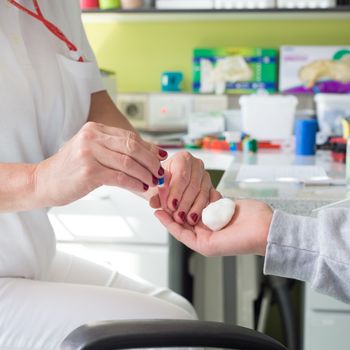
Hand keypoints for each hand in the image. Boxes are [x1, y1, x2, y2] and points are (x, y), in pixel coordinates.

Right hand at [33, 122, 166, 206]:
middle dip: (151, 161)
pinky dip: (135, 183)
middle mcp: (92, 136)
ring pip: (129, 162)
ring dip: (146, 174)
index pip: (130, 136)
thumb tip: (148, 155)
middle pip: (133, 147)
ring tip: (154, 182)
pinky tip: (142, 188)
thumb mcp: (92, 151)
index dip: (149, 148)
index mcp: (95, 129)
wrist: (43, 181)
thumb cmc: (71, 169)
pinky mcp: (89, 171)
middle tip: (161, 172)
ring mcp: (89, 153)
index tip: (161, 157)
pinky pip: (120, 177)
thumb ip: (116, 150)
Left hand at [150, 151, 220, 225]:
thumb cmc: (162, 184)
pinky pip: (211, 199)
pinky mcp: (212, 187)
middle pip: (194, 185)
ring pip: (203, 193)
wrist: (169, 188)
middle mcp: (197, 165)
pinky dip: (205, 208)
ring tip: (186, 220)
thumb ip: (156, 195)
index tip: (171, 205)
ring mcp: (206, 176)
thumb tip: (154, 203)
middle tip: (178, 216)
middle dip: (185, 203)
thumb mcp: (155, 188)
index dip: (176, 192)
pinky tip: (198, 217)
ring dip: (195, 208)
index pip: (181, 175)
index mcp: (182, 158)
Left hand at [155, 199, 272, 255]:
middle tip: (163, 197)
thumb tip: (178, 224)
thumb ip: (193, 238)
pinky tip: (191, 186)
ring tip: (174, 189)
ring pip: (195, 205)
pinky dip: (200, 193)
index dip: (167, 221)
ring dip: (185, 198)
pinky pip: (208, 198)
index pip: (180, 230)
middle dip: (174, 207)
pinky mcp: (224, 205)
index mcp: (203, 241)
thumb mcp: (211, 245)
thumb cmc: (242, 241)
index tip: (157, 210)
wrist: (266, 229)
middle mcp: (207, 229)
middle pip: (185, 216)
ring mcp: (215, 216)